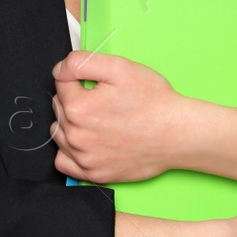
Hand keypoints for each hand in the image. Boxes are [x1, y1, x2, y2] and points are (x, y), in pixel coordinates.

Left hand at [49, 50, 194, 183]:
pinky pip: (63, 162)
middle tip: (102, 102)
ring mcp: (85, 158)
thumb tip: (59, 69)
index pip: (61, 84)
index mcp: (78, 107)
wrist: (178, 134)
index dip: (79, 80)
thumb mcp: (119, 67)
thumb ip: (81, 63)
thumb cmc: (154, 102)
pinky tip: (87, 142)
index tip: (98, 85)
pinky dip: (70, 152)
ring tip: (98, 121)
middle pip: (58, 109)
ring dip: (70, 125)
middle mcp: (76, 136)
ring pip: (59, 134)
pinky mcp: (94, 174)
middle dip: (74, 100)